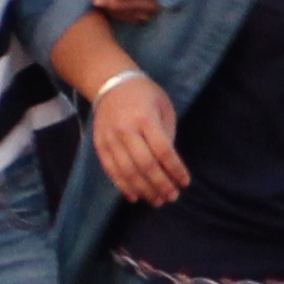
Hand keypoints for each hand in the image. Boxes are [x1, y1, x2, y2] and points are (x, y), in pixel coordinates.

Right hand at [84, 69, 186, 207]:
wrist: (110, 83)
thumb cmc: (145, 95)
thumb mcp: (164, 107)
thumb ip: (167, 134)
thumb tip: (169, 164)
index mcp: (145, 119)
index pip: (162, 150)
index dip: (174, 169)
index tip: (185, 182)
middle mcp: (125, 130)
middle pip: (144, 164)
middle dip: (160, 184)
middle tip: (172, 197)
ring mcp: (109, 139)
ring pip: (126, 171)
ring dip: (143, 189)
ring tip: (156, 200)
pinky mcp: (99, 145)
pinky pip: (110, 169)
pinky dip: (122, 185)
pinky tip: (134, 196)